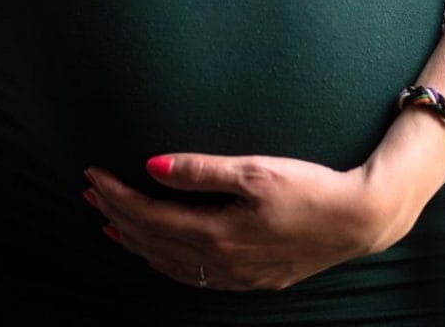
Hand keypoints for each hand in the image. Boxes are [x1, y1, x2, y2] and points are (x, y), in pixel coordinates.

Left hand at [82, 152, 415, 291]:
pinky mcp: (251, 279)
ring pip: (169, 261)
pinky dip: (166, 263)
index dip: (117, 195)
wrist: (357, 220)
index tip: (92, 174)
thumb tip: (151, 165)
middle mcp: (220, 261)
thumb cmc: (309, 187)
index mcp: (217, 232)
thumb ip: (200, 170)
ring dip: (136, 240)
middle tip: (87, 193)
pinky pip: (194, 276)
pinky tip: (157, 255)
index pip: (150, 215)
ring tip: (109, 223)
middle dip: (116, 214)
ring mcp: (236, 275)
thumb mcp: (255, 170)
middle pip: (153, 240)